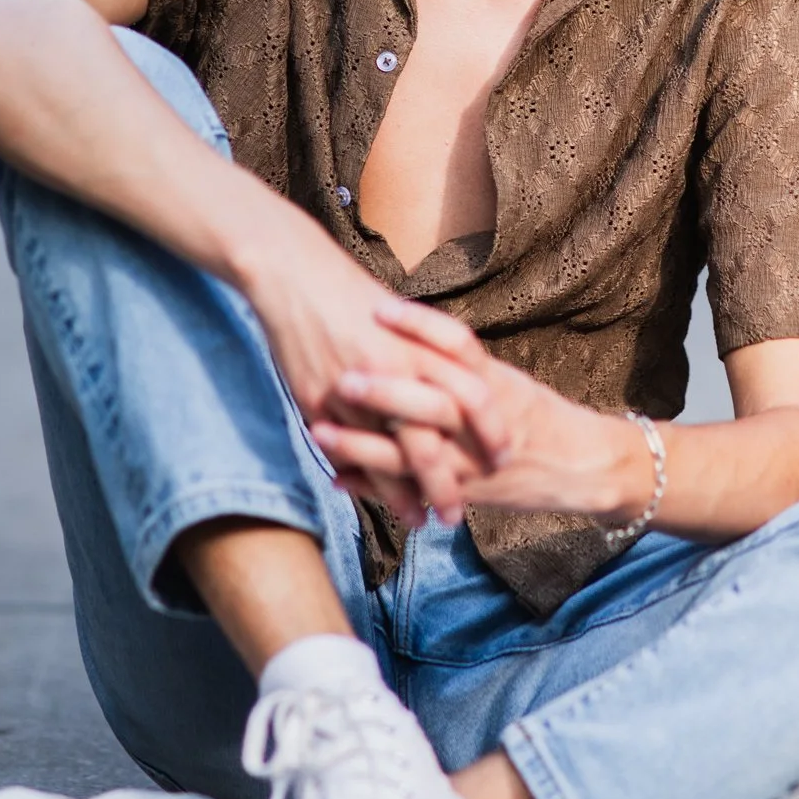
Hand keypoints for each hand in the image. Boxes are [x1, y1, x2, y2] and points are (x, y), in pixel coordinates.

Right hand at [236, 208, 475, 523]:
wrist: (296, 276)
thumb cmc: (353, 295)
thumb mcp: (403, 318)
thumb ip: (430, 352)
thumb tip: (460, 380)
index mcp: (421, 346)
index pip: (472, 394)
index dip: (490, 429)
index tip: (503, 456)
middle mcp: (393, 371)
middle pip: (432, 439)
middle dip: (449, 482)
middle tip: (461, 512)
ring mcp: (353, 391)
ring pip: (387, 457)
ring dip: (407, 495)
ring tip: (421, 521)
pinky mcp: (318, 402)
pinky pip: (346, 452)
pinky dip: (363, 481)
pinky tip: (374, 501)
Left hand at [311, 298, 654, 526]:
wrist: (584, 467)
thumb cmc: (543, 419)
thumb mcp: (507, 383)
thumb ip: (462, 369)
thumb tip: (413, 338)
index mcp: (492, 382)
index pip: (456, 343)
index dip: (418, 325)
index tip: (379, 306)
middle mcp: (481, 420)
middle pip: (430, 397)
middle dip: (383, 388)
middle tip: (340, 373)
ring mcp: (471, 459)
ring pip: (412, 452)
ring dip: (362, 443)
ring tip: (319, 431)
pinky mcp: (465, 492)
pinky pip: (413, 489)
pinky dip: (374, 486)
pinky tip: (338, 478)